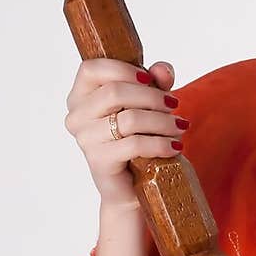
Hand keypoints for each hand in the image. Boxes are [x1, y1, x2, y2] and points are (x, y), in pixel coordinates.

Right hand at [63, 57, 187, 210]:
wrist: (132, 187)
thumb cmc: (137, 138)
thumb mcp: (149, 102)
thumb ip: (155, 81)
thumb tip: (163, 70)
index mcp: (80, 96)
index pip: (91, 69)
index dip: (122, 69)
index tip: (149, 78)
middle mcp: (76, 117)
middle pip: (115, 92)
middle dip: (152, 96)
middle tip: (172, 105)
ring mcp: (85, 140)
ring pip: (129, 118)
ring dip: (162, 121)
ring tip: (179, 126)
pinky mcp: (99, 161)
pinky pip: (135, 144)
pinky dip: (161, 143)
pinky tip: (175, 146)